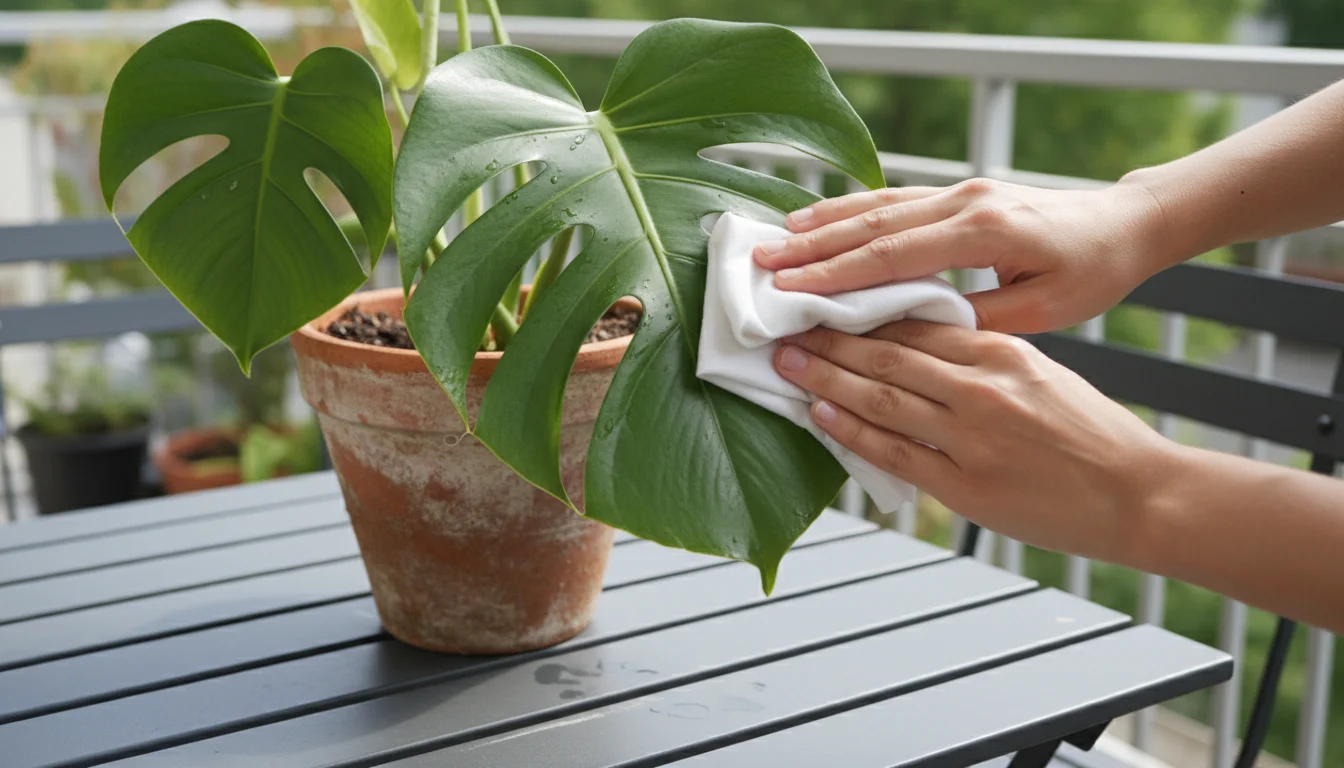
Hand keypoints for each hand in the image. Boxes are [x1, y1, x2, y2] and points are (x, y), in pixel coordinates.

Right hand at [753, 178, 1169, 333]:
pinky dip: (853, 209)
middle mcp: (967, 201)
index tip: (790, 289)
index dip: (837, 274)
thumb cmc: (1092, 271)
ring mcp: (962, 190)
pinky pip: (896, 198)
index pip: (893, 255)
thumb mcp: (1043, 312)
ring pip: (879, 204)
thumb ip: (974, 320)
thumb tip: (911, 332)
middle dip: (813, 244)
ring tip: (777, 237)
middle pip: (874, 222)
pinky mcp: (961, 191)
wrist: (1125, 224)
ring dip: (825, 221)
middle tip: (762, 262)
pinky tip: (823, 219)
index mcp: (985, 230)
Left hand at [773, 322, 1176, 562]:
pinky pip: (893, 452)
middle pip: (887, 353)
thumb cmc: (1088, 432)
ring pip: (881, 397)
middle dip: (829, 339)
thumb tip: (919, 341)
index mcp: (1004, 352)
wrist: (1136, 494)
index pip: (915, 322)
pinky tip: (820, 413)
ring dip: (825, 378)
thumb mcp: (1040, 373)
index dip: (862, 311)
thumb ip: (981, 356)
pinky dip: (851, 430)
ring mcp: (971, 438)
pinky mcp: (964, 485)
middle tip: (785, 326)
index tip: (824, 300)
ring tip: (786, 363)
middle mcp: (983, 389)